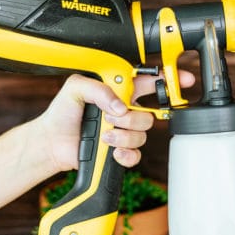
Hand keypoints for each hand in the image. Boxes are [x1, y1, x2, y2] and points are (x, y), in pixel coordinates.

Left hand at [37, 71, 194, 173]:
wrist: (52, 142)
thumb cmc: (62, 113)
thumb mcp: (75, 88)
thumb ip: (99, 88)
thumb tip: (120, 106)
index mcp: (118, 90)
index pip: (149, 81)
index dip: (168, 80)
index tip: (183, 80)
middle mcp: (125, 110)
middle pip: (149, 113)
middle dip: (133, 117)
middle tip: (113, 117)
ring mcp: (124, 132)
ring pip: (143, 134)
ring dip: (124, 136)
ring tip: (104, 136)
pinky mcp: (120, 151)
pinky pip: (136, 155)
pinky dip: (126, 154)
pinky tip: (112, 151)